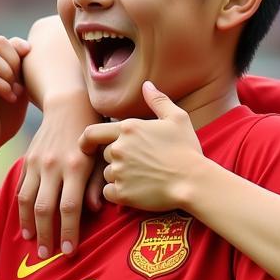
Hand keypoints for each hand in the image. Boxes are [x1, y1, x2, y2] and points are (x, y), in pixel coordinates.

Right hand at [0, 36, 31, 154]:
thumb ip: (20, 64)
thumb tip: (27, 45)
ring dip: (8, 72)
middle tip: (19, 82)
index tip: (28, 70)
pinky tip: (11, 98)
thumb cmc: (5, 112)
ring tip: (15, 90)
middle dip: (14, 61)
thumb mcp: (18, 84)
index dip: (19, 51)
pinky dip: (3, 86)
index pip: (3, 40)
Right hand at [17, 92, 103, 258]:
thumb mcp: (103, 156)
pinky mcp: (28, 160)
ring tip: (32, 243)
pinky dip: (21, 209)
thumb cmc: (94, 134)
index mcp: (76, 166)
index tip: (69, 253)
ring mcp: (38, 163)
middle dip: (46, 236)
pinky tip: (25, 224)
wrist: (69, 104)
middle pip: (45, 209)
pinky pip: (21, 189)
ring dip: (28, 226)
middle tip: (47, 256)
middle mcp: (54, 166)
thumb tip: (94, 211)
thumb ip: (98, 184)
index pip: (69, 207)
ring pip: (27, 201)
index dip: (68, 232)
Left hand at [80, 82, 203, 211]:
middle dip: (117, 160)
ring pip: (108, 175)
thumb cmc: (187, 149)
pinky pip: (109, 193)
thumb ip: (158, 100)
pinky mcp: (122, 193)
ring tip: (143, 178)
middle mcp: (119, 149)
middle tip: (139, 165)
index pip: (92, 133)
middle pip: (105, 155)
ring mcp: (119, 172)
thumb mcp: (177, 118)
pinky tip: (136, 191)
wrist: (194, 181)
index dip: (85, 141)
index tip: (86, 147)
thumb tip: (147, 85)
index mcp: (128, 128)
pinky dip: (119, 193)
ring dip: (119, 177)